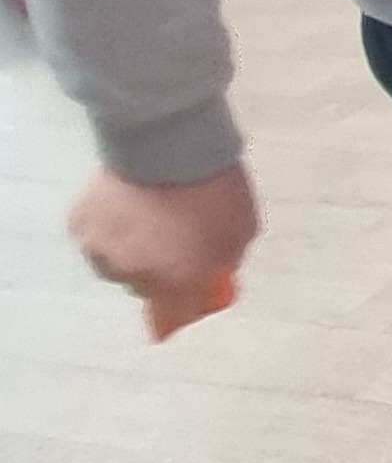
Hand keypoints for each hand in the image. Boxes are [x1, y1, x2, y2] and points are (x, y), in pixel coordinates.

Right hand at [71, 163, 255, 340]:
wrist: (168, 143)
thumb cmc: (213, 187)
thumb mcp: (240, 232)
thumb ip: (224, 262)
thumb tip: (213, 273)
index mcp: (176, 282)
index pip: (172, 319)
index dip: (179, 316)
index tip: (184, 310)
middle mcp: (133, 274)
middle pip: (145, 289)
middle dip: (160, 274)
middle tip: (175, 246)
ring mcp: (101, 250)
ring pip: (117, 265)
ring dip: (132, 252)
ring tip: (150, 220)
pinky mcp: (80, 224)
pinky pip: (97, 238)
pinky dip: (110, 230)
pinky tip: (128, 207)